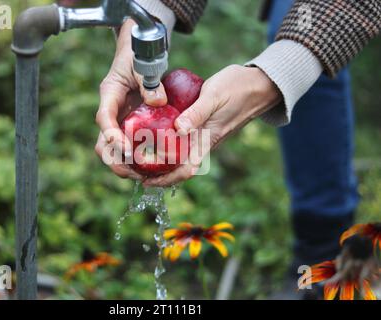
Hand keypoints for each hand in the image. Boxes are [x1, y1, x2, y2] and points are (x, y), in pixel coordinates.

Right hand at [95, 19, 167, 179]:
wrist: (139, 57)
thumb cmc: (140, 57)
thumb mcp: (145, 64)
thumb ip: (150, 81)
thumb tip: (159, 102)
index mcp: (110, 94)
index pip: (104, 118)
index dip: (112, 136)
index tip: (125, 149)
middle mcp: (111, 112)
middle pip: (103, 143)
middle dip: (115, 160)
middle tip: (134, 172)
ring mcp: (119, 122)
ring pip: (112, 151)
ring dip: (124, 166)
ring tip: (144, 176)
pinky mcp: (129, 129)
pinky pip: (128, 149)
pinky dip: (135, 161)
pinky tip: (151, 169)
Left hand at [143, 65, 281, 186]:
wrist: (259, 84)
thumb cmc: (237, 88)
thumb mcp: (214, 96)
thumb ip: (197, 113)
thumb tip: (178, 129)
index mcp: (207, 139)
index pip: (186, 169)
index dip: (167, 180)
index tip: (147, 181)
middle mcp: (205, 141)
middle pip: (180, 166)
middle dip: (159, 172)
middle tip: (135, 169)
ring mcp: (205, 135)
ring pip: (180, 154)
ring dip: (162, 159)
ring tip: (140, 156)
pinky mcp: (204, 126)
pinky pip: (184, 141)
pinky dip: (169, 143)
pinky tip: (156, 135)